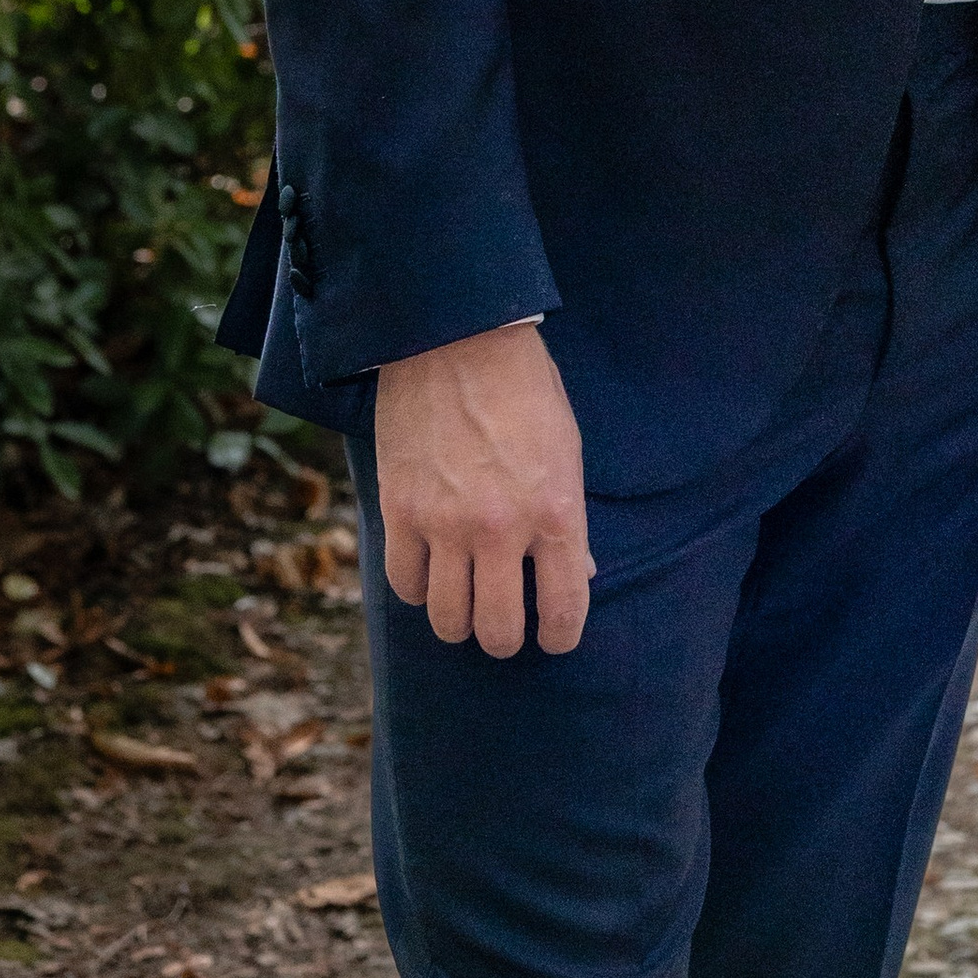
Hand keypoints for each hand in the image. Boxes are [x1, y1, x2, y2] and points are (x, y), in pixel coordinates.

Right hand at [375, 323, 591, 657]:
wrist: (455, 338)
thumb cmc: (523, 388)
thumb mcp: (566, 449)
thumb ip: (568, 519)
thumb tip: (577, 574)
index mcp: (556, 511)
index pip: (564, 610)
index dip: (560, 637)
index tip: (553, 639)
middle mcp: (502, 529)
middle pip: (497, 631)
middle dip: (504, 639)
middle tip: (503, 627)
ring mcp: (446, 524)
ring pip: (447, 619)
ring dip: (459, 621)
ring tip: (464, 605)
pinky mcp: (401, 512)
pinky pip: (404, 584)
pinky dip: (418, 589)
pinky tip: (429, 573)